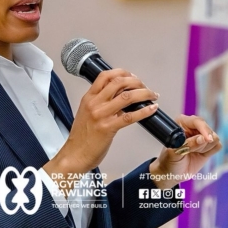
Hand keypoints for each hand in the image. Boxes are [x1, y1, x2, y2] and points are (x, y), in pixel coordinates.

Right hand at [43, 69, 158, 189]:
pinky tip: (151, 109)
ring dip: (144, 94)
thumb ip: (100, 102)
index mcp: (88, 98)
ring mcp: (101, 115)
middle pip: (119, 82)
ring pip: (127, 97)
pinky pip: (130, 116)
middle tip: (145, 86)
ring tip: (152, 96)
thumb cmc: (81, 137)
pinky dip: (144, 111)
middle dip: (136, 82)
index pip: (105, 76)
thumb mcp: (86, 112)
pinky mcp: (108, 128)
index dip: (122, 72)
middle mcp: (94, 103)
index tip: (132, 76)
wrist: (75, 154)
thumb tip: (120, 96)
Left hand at [149, 115, 221, 189]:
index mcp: (182, 123)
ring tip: (192, 153)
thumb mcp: (175, 153)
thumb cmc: (169, 161)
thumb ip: (188, 144)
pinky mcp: (209, 145)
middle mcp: (193, 126)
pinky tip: (200, 155)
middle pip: (209, 130)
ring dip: (205, 148)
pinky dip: (210, 152)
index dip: (204, 129)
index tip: (207, 139)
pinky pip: (218, 146)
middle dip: (202, 143)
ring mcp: (202, 135)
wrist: (171, 173)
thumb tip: (202, 139)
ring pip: (214, 138)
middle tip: (190, 151)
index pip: (197, 121)